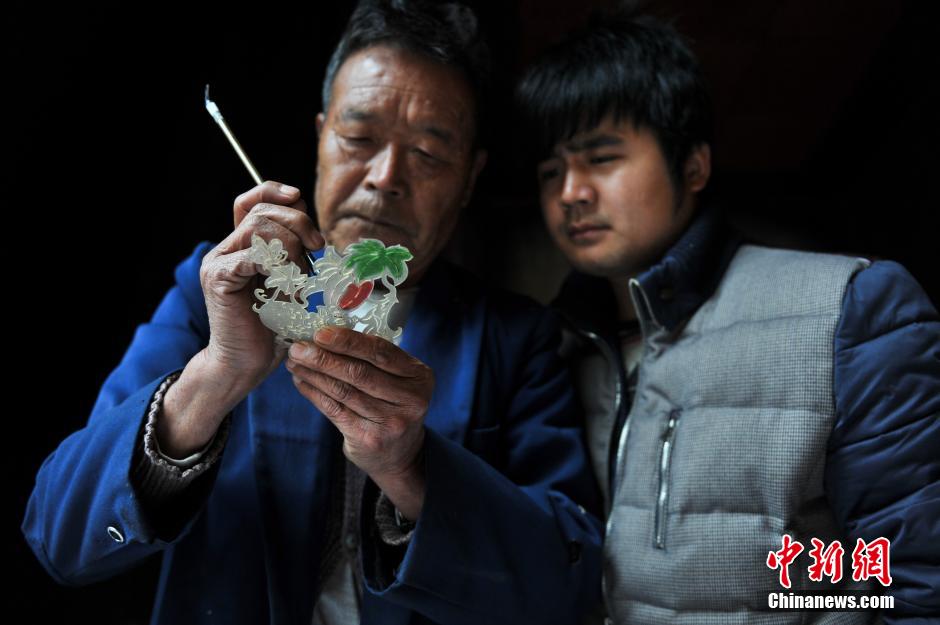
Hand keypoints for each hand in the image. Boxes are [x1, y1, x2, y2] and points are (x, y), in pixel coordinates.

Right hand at [200, 180, 323, 388]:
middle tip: (317, 248)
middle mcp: (227, 248)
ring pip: (259, 227)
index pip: (254, 199)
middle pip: (263, 210)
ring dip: (292, 249)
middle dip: (299, 223)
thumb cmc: (273, 327)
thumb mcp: (292, 283)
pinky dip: (277, 267)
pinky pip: (252, 254)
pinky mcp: (218, 278)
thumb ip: (296, 255)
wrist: (247, 362)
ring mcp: (219, 261)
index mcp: (243, 245)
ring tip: (300, 278)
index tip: (300, 198)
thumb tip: (314, 231)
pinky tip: (287, 288)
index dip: (277, 191)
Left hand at [286, 327, 433, 518]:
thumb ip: (375, 359)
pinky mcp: (369, 439)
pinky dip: (314, 394)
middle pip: (359, 373)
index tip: (320, 333)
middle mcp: (411, 399)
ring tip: (294, 362)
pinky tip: (301, 382)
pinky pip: (335, 410)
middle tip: (298, 347)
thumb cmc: (393, 404)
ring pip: (344, 391)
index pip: (381, 352)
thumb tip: (328, 333)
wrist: (400, 454)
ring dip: (314, 374)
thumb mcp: (400, 380)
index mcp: (420, 376)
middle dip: (324, 358)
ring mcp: (391, 422)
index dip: (349, 341)